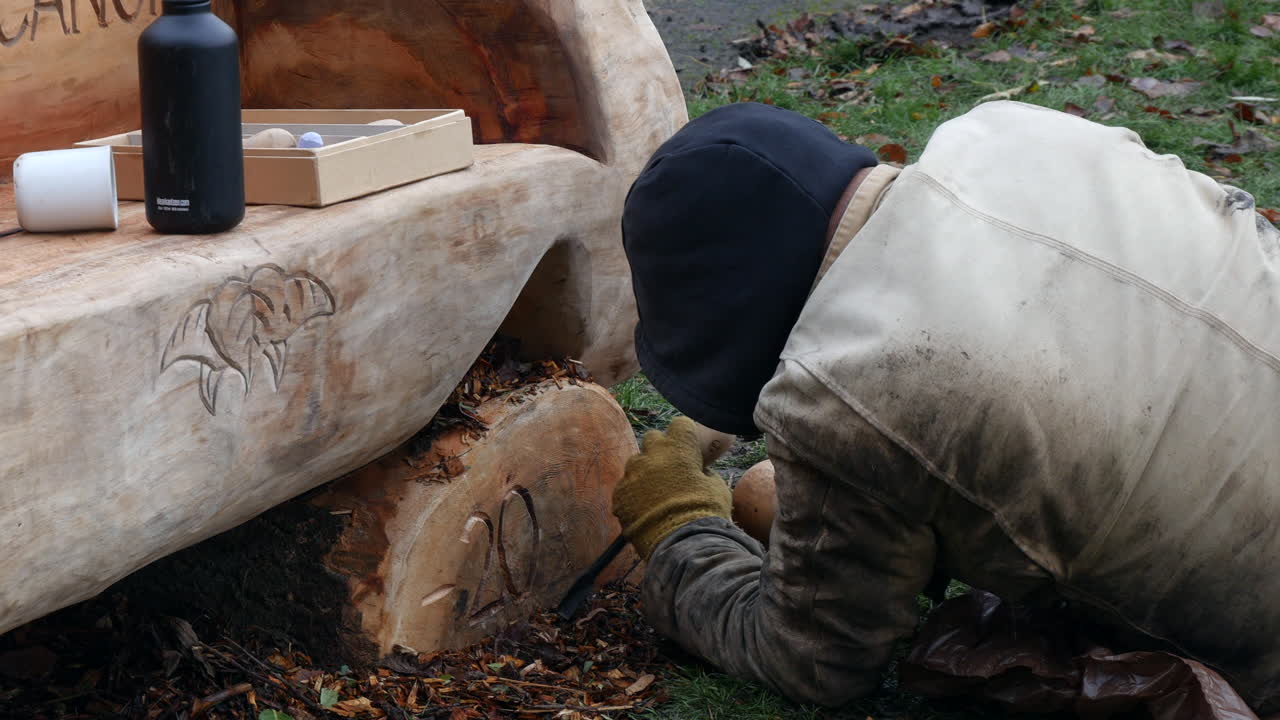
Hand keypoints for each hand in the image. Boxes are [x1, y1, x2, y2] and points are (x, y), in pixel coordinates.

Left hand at [612, 417, 732, 558]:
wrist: (681, 544)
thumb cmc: (705, 513)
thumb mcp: (717, 488)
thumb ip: (706, 474)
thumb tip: (700, 474)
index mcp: (677, 448)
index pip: (679, 424)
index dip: (685, 435)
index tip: (689, 447)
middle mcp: (650, 456)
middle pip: (652, 438)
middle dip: (661, 449)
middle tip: (671, 467)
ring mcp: (632, 475)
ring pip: (636, 463)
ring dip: (645, 472)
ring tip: (656, 492)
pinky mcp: (619, 496)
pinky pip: (625, 487)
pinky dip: (634, 495)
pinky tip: (645, 509)